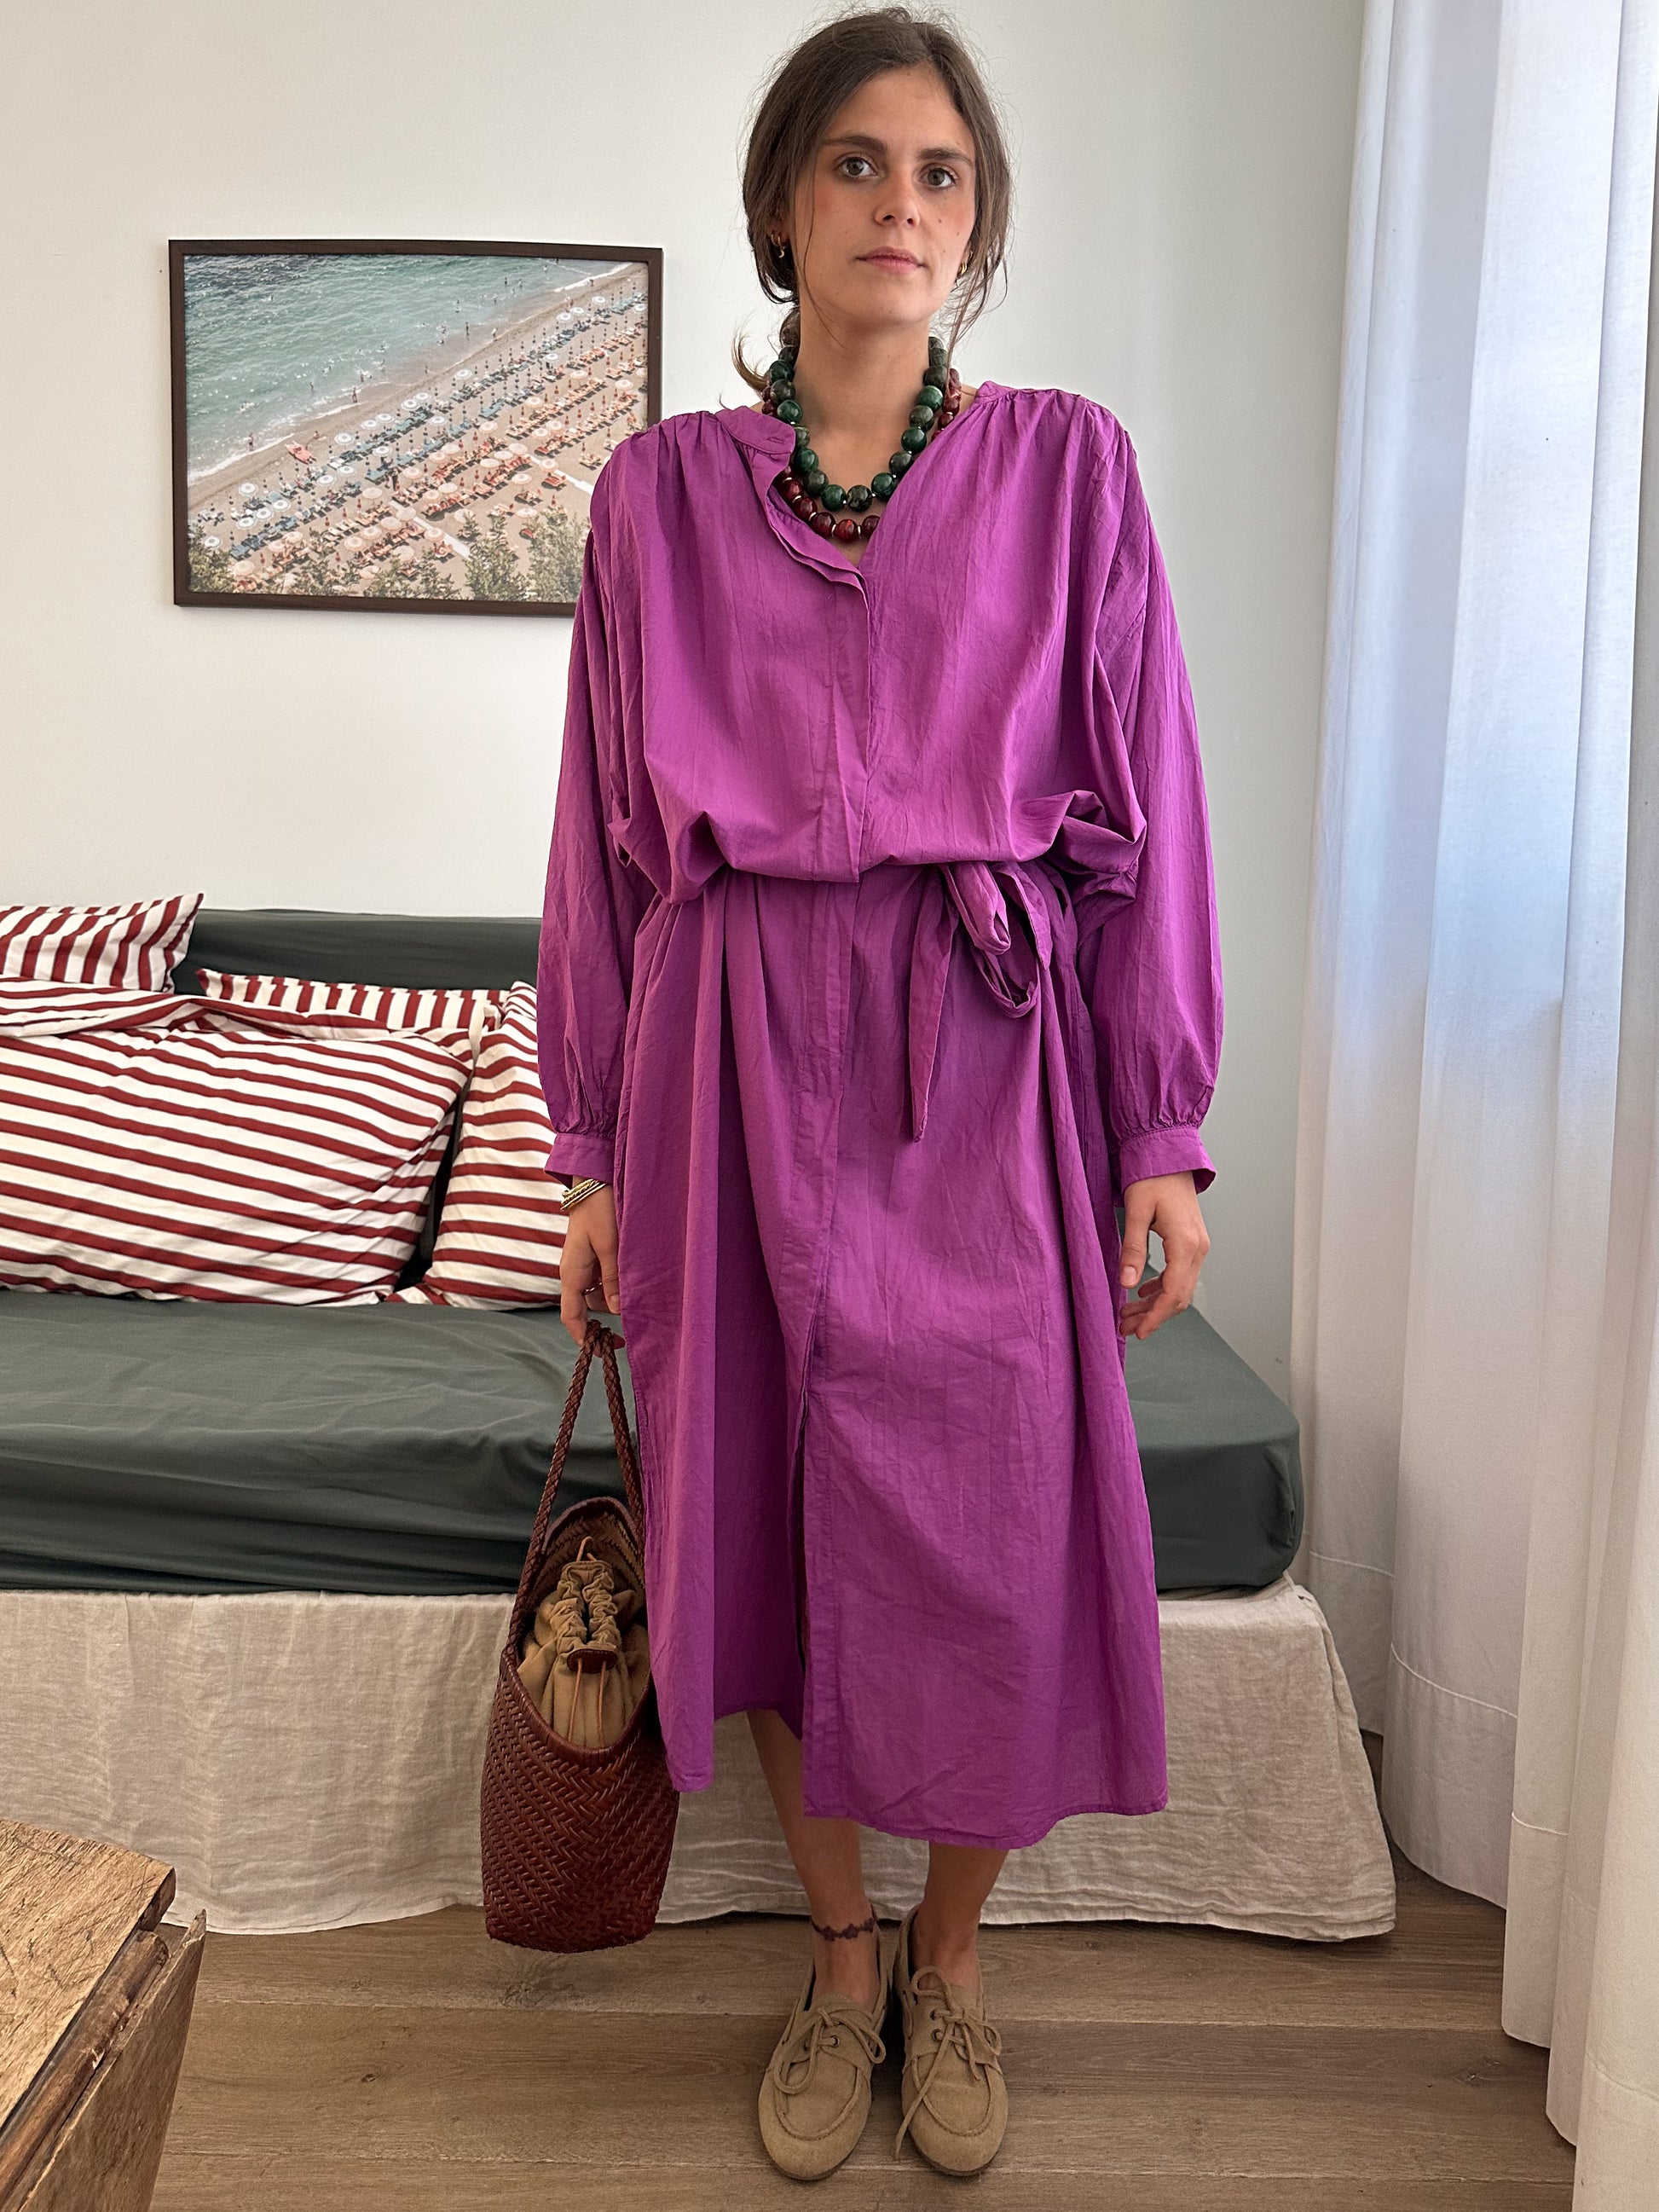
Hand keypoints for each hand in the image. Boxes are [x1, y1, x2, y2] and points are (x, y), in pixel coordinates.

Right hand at [559, 1184, 619, 1345]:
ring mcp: (582, 1264)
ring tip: (637, 1300)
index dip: (583, 1337)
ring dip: (612, 1299)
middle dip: (603, 1320)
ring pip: (596, 1295)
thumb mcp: (610, 1246)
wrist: (594, 1181)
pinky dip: (613, 1285)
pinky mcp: (592, 1256)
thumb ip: (613, 1279)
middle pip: (586, 1308)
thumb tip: (616, 1311)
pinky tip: (631, 1280)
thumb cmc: (600, 1210)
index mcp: (571, 1274)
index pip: (571, 1317)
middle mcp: (573, 1273)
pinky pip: (600, 1280)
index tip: (602, 1350)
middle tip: (629, 1330)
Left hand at [1118, 1170, 1207, 1339]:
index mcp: (1185, 1243)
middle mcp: (1197, 1248)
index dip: (1155, 1316)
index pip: (1173, 1293)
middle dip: (1153, 1316)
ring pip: (1180, 1288)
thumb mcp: (1135, 1213)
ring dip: (1156, 1304)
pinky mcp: (1191, 1242)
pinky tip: (1143, 1293)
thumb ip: (1132, 1250)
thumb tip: (1127, 1284)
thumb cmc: (1151, 1178)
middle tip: (1126, 1328)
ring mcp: (1198, 1246)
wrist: (1169, 1155)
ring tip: (1129, 1315)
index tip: (1137, 1331)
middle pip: (1179, 1296)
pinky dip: (1162, 1288)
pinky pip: (1180, 1275)